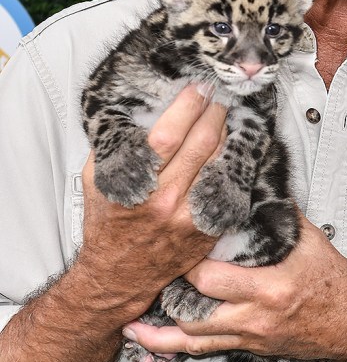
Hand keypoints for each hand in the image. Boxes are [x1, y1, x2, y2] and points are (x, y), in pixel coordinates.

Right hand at [76, 85, 226, 320]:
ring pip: (220, 163)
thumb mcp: (98, 179)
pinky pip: (229, 188)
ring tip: (228, 117)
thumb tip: (137, 109)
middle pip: (202, 143)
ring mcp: (192, 217)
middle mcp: (167, 200)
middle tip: (219, 96)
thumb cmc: (108, 222)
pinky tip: (234, 149)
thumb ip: (116, 146)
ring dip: (228, 134)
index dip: (188, 106)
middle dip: (214, 113)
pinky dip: (233, 165)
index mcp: (138, 184)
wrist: (120, 273)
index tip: (197, 88)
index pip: (169, 134)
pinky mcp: (208, 229)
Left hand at [123, 214, 346, 361]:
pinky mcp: (248, 348)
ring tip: (129, 315)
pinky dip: (171, 346)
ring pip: (191, 337)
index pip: (213, 278)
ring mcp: (249, 336)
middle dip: (168, 289)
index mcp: (270, 286)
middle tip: (147, 270)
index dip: (186, 262)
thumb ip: (276, 215)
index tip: (170, 241)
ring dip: (159, 326)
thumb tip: (250, 183)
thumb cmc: (336, 285)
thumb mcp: (310, 241)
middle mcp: (254, 316)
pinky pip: (202, 350)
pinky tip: (148, 338)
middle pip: (194, 309)